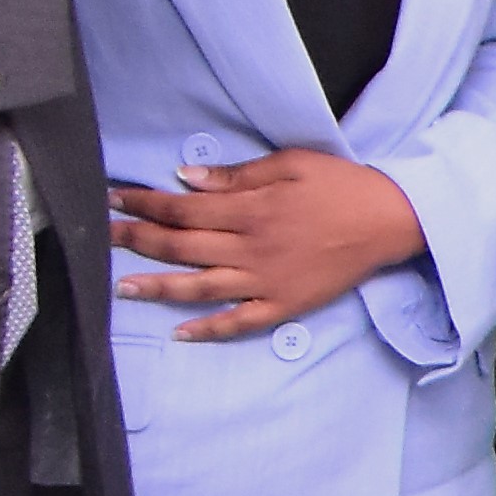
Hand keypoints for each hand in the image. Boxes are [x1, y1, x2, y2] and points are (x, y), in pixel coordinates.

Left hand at [110, 150, 428, 338]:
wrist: (393, 220)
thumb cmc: (343, 185)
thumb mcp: (292, 163)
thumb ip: (237, 176)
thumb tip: (187, 180)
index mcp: (251, 209)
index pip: (182, 208)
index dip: (144, 203)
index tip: (114, 199)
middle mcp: (252, 248)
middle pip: (181, 246)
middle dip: (137, 239)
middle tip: (102, 235)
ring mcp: (267, 280)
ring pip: (199, 287)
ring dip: (157, 287)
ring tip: (121, 287)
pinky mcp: (286, 304)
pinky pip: (240, 322)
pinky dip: (210, 329)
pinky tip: (181, 332)